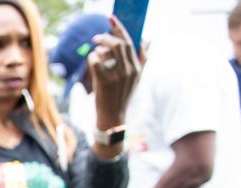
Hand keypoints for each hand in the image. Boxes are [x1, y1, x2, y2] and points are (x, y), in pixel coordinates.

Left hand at [87, 15, 140, 130]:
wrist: (113, 116)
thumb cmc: (122, 94)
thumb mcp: (137, 77)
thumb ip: (143, 58)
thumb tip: (149, 38)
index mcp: (137, 67)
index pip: (131, 41)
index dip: (120, 28)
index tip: (111, 18)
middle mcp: (129, 70)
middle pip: (118, 43)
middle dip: (106, 36)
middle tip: (96, 37)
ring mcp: (117, 76)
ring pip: (106, 50)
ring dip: (98, 48)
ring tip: (95, 54)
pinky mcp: (104, 81)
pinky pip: (95, 60)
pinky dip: (91, 58)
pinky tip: (92, 62)